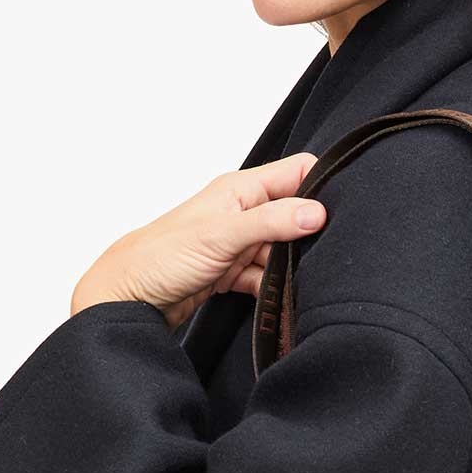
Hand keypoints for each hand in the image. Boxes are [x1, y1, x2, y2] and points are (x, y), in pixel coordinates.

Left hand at [70, 152, 326, 329]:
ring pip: (283, 249)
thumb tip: (317, 211)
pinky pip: (265, 277)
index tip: (347, 205)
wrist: (124, 299)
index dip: (324, 182)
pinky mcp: (231, 272)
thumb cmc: (159, 258)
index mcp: (240, 190)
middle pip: (295, 213)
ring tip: (308, 281)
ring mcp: (238, 243)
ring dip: (293, 266)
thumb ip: (271, 222)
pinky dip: (274, 289)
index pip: (297, 172)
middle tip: (334, 251)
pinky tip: (281, 301)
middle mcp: (242, 211)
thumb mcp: (222, 235)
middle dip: (313, 231)